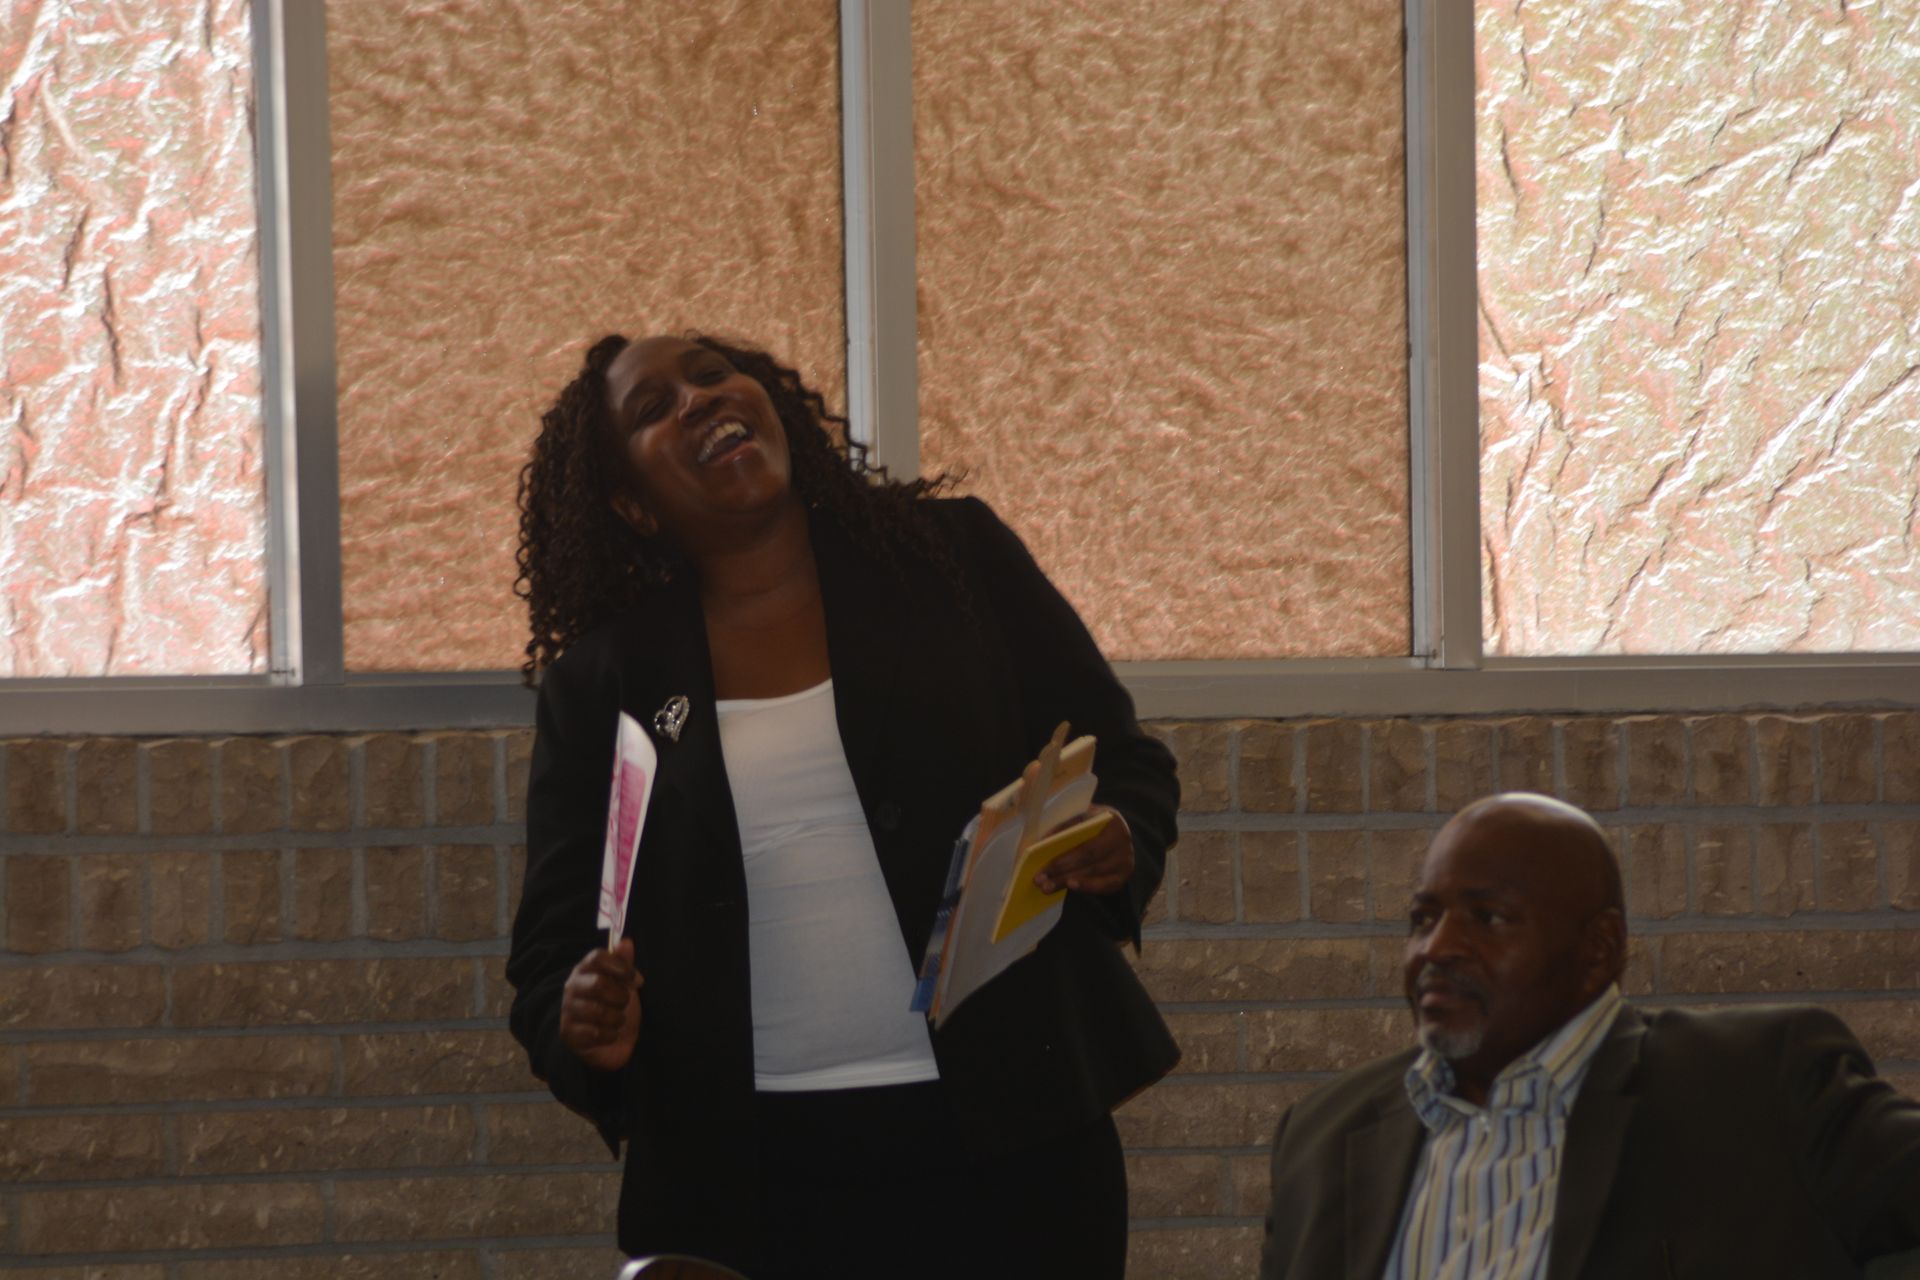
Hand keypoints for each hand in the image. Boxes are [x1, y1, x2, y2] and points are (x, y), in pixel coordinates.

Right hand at [559, 939, 642, 1071]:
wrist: (615, 1042)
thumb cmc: (617, 1007)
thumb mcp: (625, 984)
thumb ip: (624, 962)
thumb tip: (626, 941)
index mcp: (585, 970)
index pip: (597, 957)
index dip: (620, 966)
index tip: (633, 978)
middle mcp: (572, 987)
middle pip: (598, 984)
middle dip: (620, 997)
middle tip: (624, 1003)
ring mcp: (567, 1010)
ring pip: (598, 1011)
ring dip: (617, 1018)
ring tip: (618, 1020)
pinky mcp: (567, 1033)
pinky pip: (595, 1033)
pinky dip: (610, 1035)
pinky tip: (610, 1034)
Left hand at [1034, 805, 1133, 895]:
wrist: (1119, 833)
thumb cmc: (1094, 824)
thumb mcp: (1083, 817)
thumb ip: (1065, 827)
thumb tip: (1039, 845)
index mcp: (1110, 820)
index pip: (1084, 838)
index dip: (1063, 854)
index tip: (1041, 861)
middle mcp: (1122, 841)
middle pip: (1088, 858)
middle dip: (1061, 870)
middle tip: (1039, 880)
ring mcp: (1125, 860)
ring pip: (1094, 873)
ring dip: (1067, 881)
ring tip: (1047, 887)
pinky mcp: (1123, 876)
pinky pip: (1104, 886)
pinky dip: (1086, 887)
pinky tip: (1070, 887)